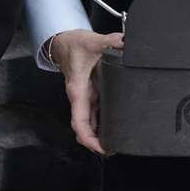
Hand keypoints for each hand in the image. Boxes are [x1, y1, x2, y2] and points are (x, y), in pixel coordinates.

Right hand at [50, 29, 123, 154]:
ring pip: (90, 125)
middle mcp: (81, 98)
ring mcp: (86, 99)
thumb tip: (124, 42)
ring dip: (100, 136)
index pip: (79, 122)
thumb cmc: (74, 46)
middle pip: (85, 129)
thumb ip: (110, 41)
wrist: (66, 43)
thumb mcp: (92, 41)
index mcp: (78, 91)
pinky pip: (95, 116)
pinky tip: (116, 127)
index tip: (100, 148)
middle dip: (97, 143)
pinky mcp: (92, 95)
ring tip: (117, 143)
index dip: (89, 139)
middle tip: (114, 149)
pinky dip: (103, 125)